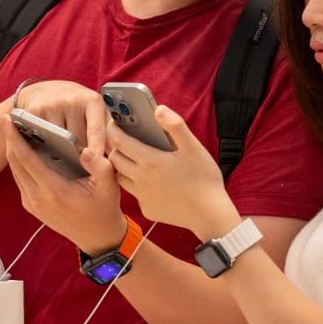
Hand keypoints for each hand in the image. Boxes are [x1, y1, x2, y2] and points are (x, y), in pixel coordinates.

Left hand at [3, 116, 125, 253]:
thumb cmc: (104, 208)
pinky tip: (26, 150)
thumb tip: (86, 150)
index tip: (8, 120)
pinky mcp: (31, 206)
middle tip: (12, 119)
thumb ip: (100, 166)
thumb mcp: (109, 187)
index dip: (15, 138)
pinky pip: (20, 178)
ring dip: (14, 150)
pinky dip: (20, 162)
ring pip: (15, 171)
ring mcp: (32, 203)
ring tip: (17, 131)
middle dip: (10, 140)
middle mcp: (37, 197)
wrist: (97, 237)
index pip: (26, 159)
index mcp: (54, 190)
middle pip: (14, 162)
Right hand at [14, 80, 106, 153]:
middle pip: (77, 139)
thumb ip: (107, 130)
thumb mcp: (96, 111)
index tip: (98, 162)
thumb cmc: (78, 106)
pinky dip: (45, 146)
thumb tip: (119, 154)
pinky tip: (48, 148)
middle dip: (80, 153)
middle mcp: (72, 100)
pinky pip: (42, 137)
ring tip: (64, 155)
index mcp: (93, 101)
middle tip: (81, 161)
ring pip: (59, 141)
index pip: (96, 129)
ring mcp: (51, 105)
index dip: (97, 148)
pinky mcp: (33, 111)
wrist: (47, 90)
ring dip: (62, 151)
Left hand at [107, 107, 239, 239]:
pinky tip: (152, 182)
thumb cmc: (204, 179)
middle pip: (114, 159)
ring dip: (123, 167)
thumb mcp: (194, 148)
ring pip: (120, 177)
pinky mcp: (147, 209)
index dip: (112, 128)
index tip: (115, 122)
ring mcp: (142, 196)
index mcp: (150, 161)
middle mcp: (140, 179)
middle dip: (116, 147)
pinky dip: (138, 186)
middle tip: (126, 141)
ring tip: (136, 160)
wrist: (210, 214)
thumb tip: (158, 109)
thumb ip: (175, 126)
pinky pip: (135, 195)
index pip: (118, 140)